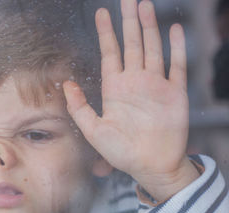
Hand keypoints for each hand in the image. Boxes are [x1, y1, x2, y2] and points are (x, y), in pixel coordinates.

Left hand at [63, 0, 198, 200]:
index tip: (101, 13)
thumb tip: (66, 84)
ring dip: (149, 28)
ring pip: (151, 49)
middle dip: (129, 22)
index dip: (106, 33)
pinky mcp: (174, 94)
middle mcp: (134, 83)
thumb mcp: (93, 130)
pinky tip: (172, 30)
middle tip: (127, 0)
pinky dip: (175, 48)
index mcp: (115, 89)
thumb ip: (79, 107)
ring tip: (144, 6)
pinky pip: (176, 66)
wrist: (150, 167)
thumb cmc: (121, 152)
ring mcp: (155, 86)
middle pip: (131, 45)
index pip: (110, 53)